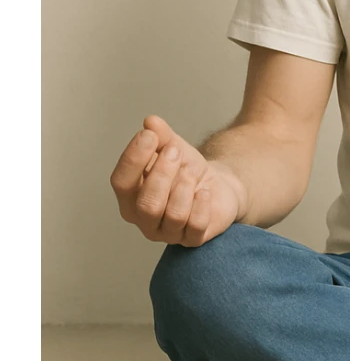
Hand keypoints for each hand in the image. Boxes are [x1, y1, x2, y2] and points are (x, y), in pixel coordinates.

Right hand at [109, 114, 246, 246]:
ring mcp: (167, 232)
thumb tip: (150, 121)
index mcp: (130, 196)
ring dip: (185, 187)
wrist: (217, 186)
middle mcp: (143, 219)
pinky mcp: (193, 238)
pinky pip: (195, 226)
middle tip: (175, 151)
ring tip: (192, 170)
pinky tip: (204, 191)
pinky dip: (201, 205)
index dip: (133, 158)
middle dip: (162, 173)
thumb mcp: (174, 147)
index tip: (149, 135)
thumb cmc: (187, 169)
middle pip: (147, 203)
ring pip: (172, 215)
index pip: (121, 182)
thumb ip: (161, 136)